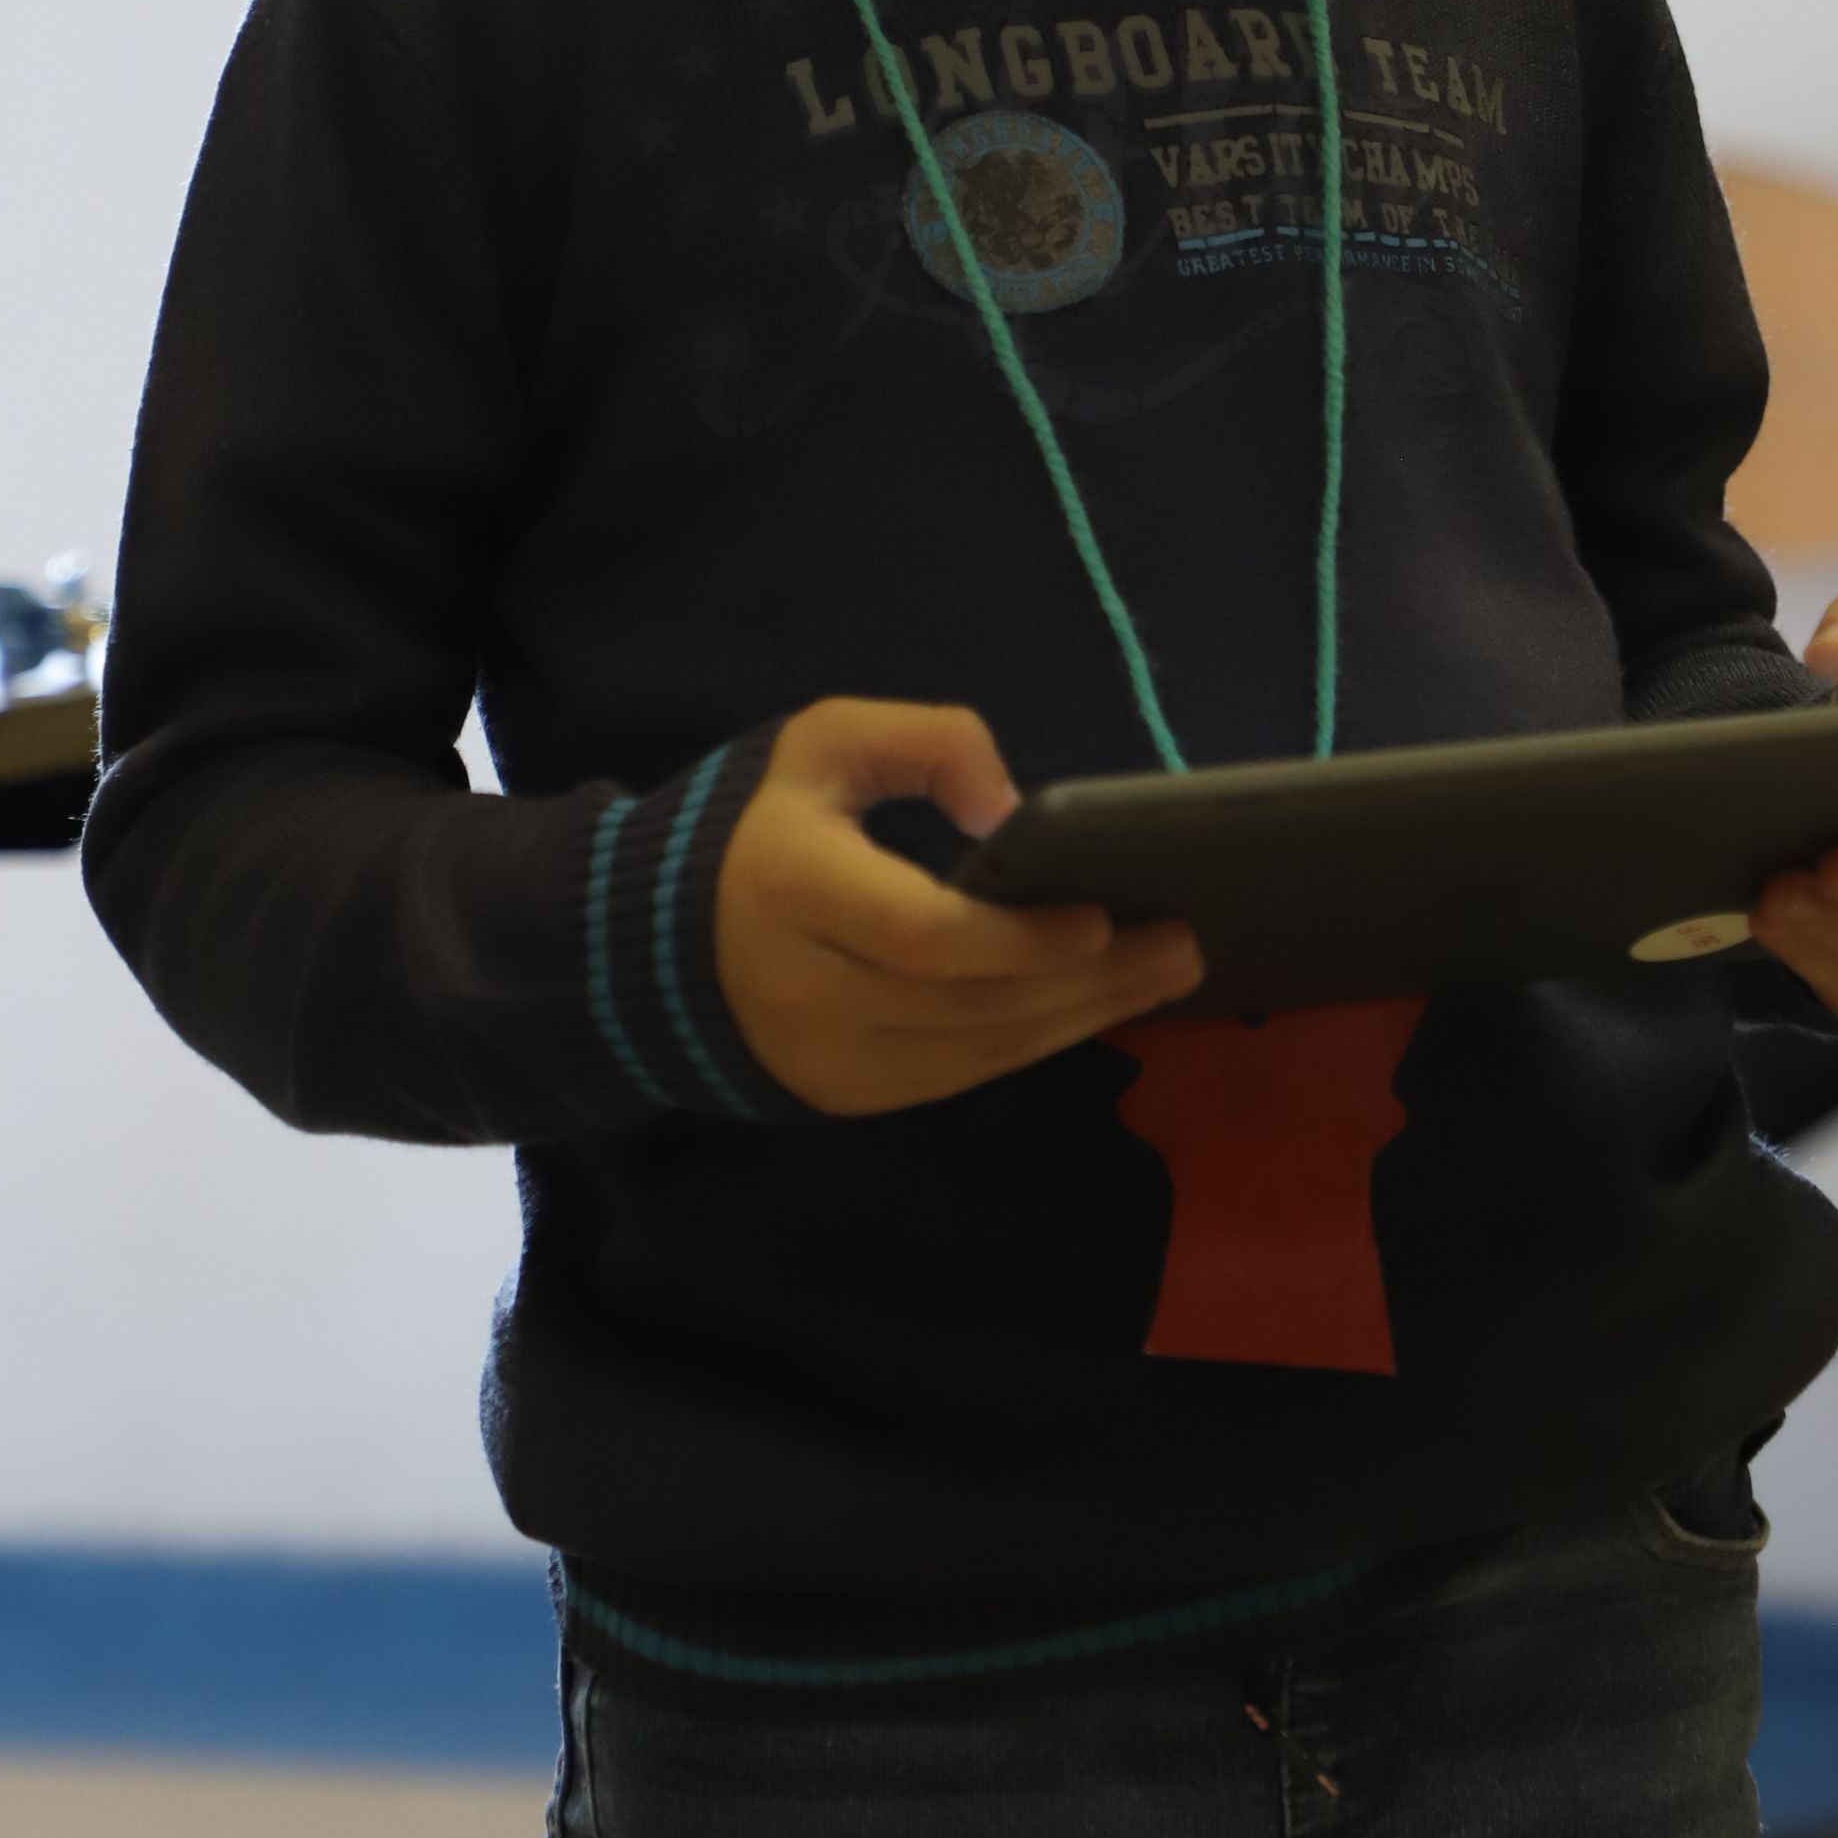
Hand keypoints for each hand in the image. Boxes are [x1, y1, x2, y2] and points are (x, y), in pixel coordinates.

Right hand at [715, 697, 1200, 1116]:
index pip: (925, 938)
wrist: (654, 939)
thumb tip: (1011, 809)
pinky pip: (960, 1076)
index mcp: (794, 893)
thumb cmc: (763, 824)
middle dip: (1090, 980)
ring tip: (1163, 975)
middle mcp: (806, 992)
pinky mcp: (844, 1096)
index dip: (1023, 938)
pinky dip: (1033, 1042)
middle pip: (973, 1005)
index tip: (1105, 917)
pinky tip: (1091, 1005)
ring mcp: (825, 1059)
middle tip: (1183, 945)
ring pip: (978, 1053)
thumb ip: (926, 741)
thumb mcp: (826, 742)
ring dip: (1080, 1017)